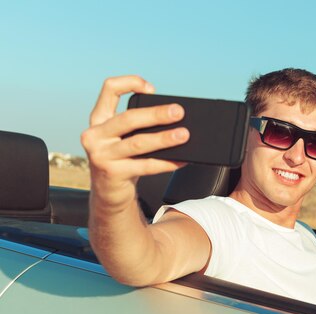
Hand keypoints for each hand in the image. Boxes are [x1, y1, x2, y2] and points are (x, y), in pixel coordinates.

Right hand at [80, 75, 189, 210]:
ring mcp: (101, 155)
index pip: (109, 89)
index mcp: (98, 119)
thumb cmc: (122, 159)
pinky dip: (166, 162)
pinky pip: (145, 166)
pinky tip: (181, 160)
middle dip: (156, 114)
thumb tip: (174, 119)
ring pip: (138, 143)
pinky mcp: (112, 174)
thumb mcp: (122, 137)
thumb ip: (137, 126)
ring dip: (164, 138)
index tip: (151, 89)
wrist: (109, 193)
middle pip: (128, 118)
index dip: (130, 83)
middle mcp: (95, 135)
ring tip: (184, 135)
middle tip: (179, 112)